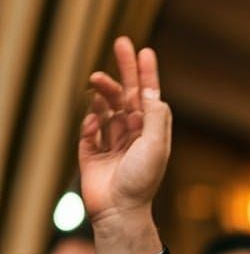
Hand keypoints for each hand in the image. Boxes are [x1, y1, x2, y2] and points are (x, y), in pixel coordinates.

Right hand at [79, 37, 169, 253]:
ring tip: (97, 79)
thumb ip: (153, 117)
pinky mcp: (91, 153)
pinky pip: (90, 130)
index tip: (144, 51)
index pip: (150, 96)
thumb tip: (152, 92)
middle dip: (126, 70)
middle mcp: (134, 133)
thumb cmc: (143, 179)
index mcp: (152, 131)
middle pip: (129, 95)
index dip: (147, 74)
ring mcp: (112, 142)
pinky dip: (91, 120)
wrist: (119, 210)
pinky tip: (95, 120)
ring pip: (108, 108)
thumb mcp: (155, 145)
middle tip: (121, 42)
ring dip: (104, 91)